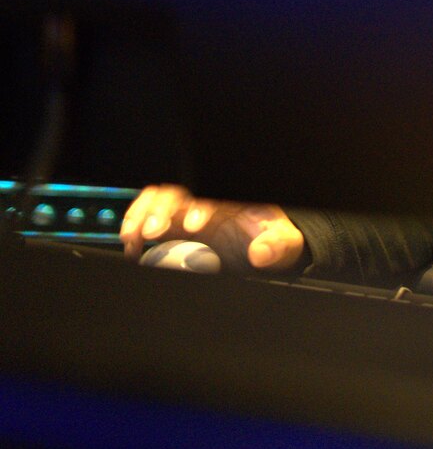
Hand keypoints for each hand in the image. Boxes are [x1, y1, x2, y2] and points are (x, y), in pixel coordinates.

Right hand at [119, 183, 303, 272]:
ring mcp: (189, 216)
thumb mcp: (284, 242)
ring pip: (158, 203)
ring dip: (142, 216)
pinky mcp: (177, 232)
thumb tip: (261, 253)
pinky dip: (137, 228)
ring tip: (133, 236)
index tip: (194, 227)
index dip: (199, 208)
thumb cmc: (275, 240)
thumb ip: (275, 245)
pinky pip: (150, 222)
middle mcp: (207, 204)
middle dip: (161, 210)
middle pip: (176, 194)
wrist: (269, 250)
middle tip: (152, 231)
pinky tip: (132, 245)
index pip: (209, 196)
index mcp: (231, 202)